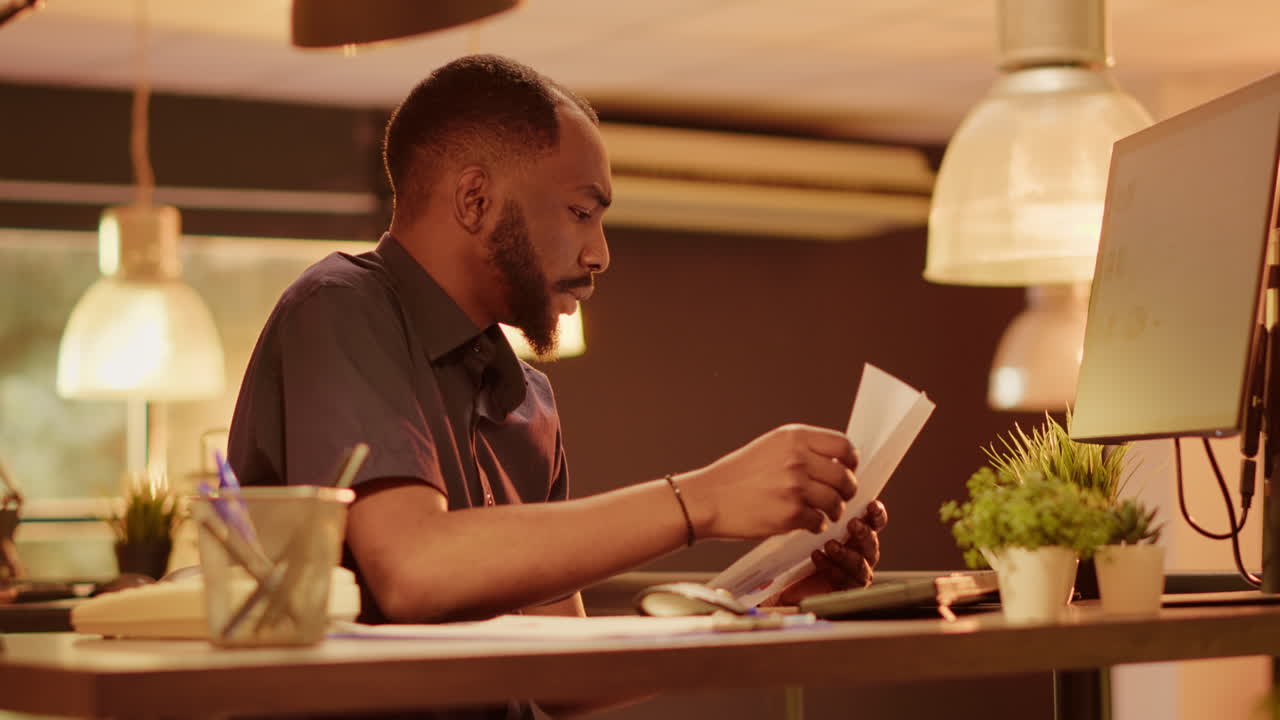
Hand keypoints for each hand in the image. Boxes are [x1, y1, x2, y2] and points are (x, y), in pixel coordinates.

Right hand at [677, 424, 858, 539]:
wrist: (707, 499)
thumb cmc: (737, 475)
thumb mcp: (769, 447)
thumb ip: (802, 449)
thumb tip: (837, 461)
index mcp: (794, 438)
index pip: (843, 445)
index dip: (850, 461)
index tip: (848, 470)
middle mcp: (797, 459)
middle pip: (845, 476)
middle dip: (847, 490)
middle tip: (840, 497)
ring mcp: (795, 487)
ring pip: (835, 501)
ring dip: (834, 510)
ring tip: (824, 512)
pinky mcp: (790, 514)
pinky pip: (819, 522)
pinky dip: (816, 525)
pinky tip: (806, 522)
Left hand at [774, 500, 887, 605]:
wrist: (786, 582)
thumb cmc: (801, 551)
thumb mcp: (811, 526)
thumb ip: (824, 510)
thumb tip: (824, 484)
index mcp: (858, 535)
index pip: (874, 523)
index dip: (877, 514)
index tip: (871, 506)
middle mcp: (861, 554)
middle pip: (872, 543)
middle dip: (864, 533)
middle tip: (853, 525)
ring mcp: (855, 574)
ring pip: (861, 564)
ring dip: (847, 553)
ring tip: (831, 545)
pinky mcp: (845, 592)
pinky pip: (846, 582)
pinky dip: (832, 569)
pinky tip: (818, 558)